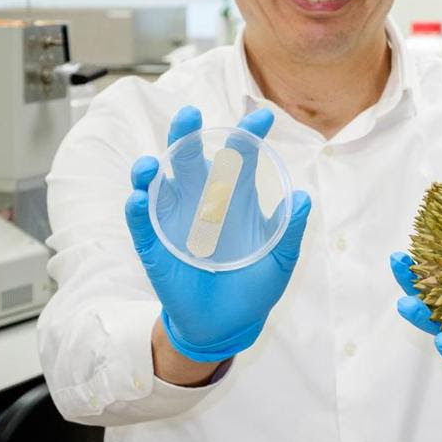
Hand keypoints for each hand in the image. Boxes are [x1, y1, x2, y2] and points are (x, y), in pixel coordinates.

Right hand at [125, 106, 311, 361]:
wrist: (229, 326)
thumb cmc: (256, 286)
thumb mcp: (280, 260)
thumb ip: (289, 230)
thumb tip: (303, 199)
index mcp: (236, 197)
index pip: (241, 156)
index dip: (249, 135)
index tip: (264, 118)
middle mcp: (203, 201)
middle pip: (191, 159)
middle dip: (186, 136)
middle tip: (189, 115)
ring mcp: (176, 222)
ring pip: (158, 185)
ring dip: (150, 170)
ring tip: (152, 163)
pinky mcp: (155, 247)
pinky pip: (142, 223)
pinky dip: (138, 209)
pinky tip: (140, 198)